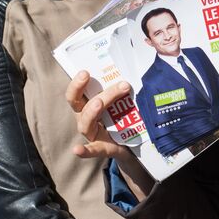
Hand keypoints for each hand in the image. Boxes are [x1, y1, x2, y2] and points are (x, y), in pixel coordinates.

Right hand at [65, 71, 154, 197]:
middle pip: (81, 105)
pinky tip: (77, 150)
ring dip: (92, 111)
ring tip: (99, 103)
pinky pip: (93, 150)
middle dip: (87, 92)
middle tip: (110, 84)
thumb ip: (126, 88)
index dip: (77, 84)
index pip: (76, 93)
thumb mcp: (125, 102)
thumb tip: (142, 68)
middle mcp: (86, 119)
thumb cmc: (126, 118)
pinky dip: (85, 150)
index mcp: (89, 105)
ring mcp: (93, 134)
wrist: (135, 146)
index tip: (86, 72)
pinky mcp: (104, 149)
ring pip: (86, 123)